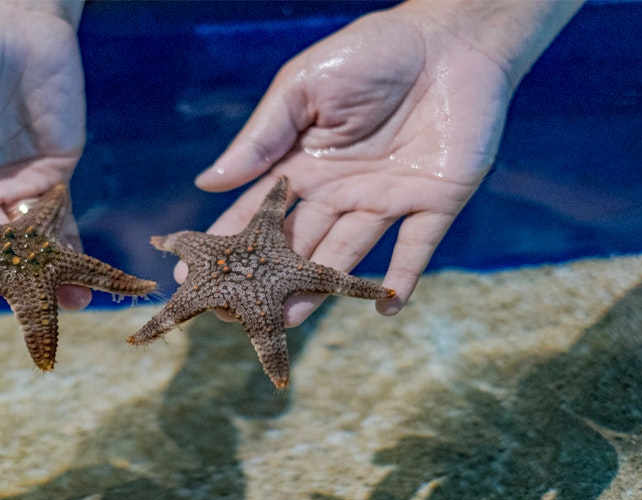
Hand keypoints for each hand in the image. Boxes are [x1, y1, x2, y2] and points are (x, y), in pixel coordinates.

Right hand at [0, 0, 89, 308]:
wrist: (7, 17)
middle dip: (1, 279)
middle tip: (16, 305)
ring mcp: (12, 189)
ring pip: (24, 246)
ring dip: (42, 276)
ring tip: (60, 303)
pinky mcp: (54, 178)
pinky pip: (60, 222)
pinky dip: (71, 249)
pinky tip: (81, 279)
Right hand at [194, 0, 582, 324]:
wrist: (449, 38)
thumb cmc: (369, 51)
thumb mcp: (302, 87)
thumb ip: (261, 137)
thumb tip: (207, 182)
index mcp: (305, 165)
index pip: (259, 213)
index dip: (229, 242)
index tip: (192, 275)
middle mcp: (341, 191)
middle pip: (299, 246)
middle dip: (269, 281)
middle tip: (240, 316)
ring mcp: (386, 200)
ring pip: (347, 254)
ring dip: (321, 289)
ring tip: (291, 320)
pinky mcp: (434, 202)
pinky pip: (417, 248)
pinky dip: (402, 279)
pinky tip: (387, 308)